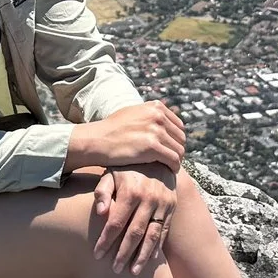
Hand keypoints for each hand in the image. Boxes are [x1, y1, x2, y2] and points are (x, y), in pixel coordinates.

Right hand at [66, 100, 185, 173]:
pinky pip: (173, 160)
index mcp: (156, 106)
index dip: (176, 140)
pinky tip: (169, 171)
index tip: (170, 149)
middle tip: (170, 161)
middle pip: (181, 138)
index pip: (178, 126)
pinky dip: (174, 167)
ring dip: (176, 160)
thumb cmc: (112, 130)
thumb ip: (150, 115)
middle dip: (176, 150)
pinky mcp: (152, 146)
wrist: (97, 140)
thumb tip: (165, 118)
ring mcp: (156, 130)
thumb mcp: (133, 113)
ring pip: (179, 150)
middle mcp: (158, 115)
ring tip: (169, 167)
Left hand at [90, 163, 177, 273]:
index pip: (116, 222)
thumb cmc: (127, 168)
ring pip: (152, 235)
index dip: (106, 240)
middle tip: (114, 270)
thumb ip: (102, 191)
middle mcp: (148, 198)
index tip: (97, 255)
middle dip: (123, 253)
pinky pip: (164, 231)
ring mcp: (162, 204)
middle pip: (134, 233)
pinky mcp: (171, 207)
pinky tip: (149, 260)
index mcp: (130, 191)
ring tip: (133, 272)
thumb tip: (99, 213)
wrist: (157, 157)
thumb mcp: (111, 173)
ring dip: (142, 256)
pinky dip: (157, 247)